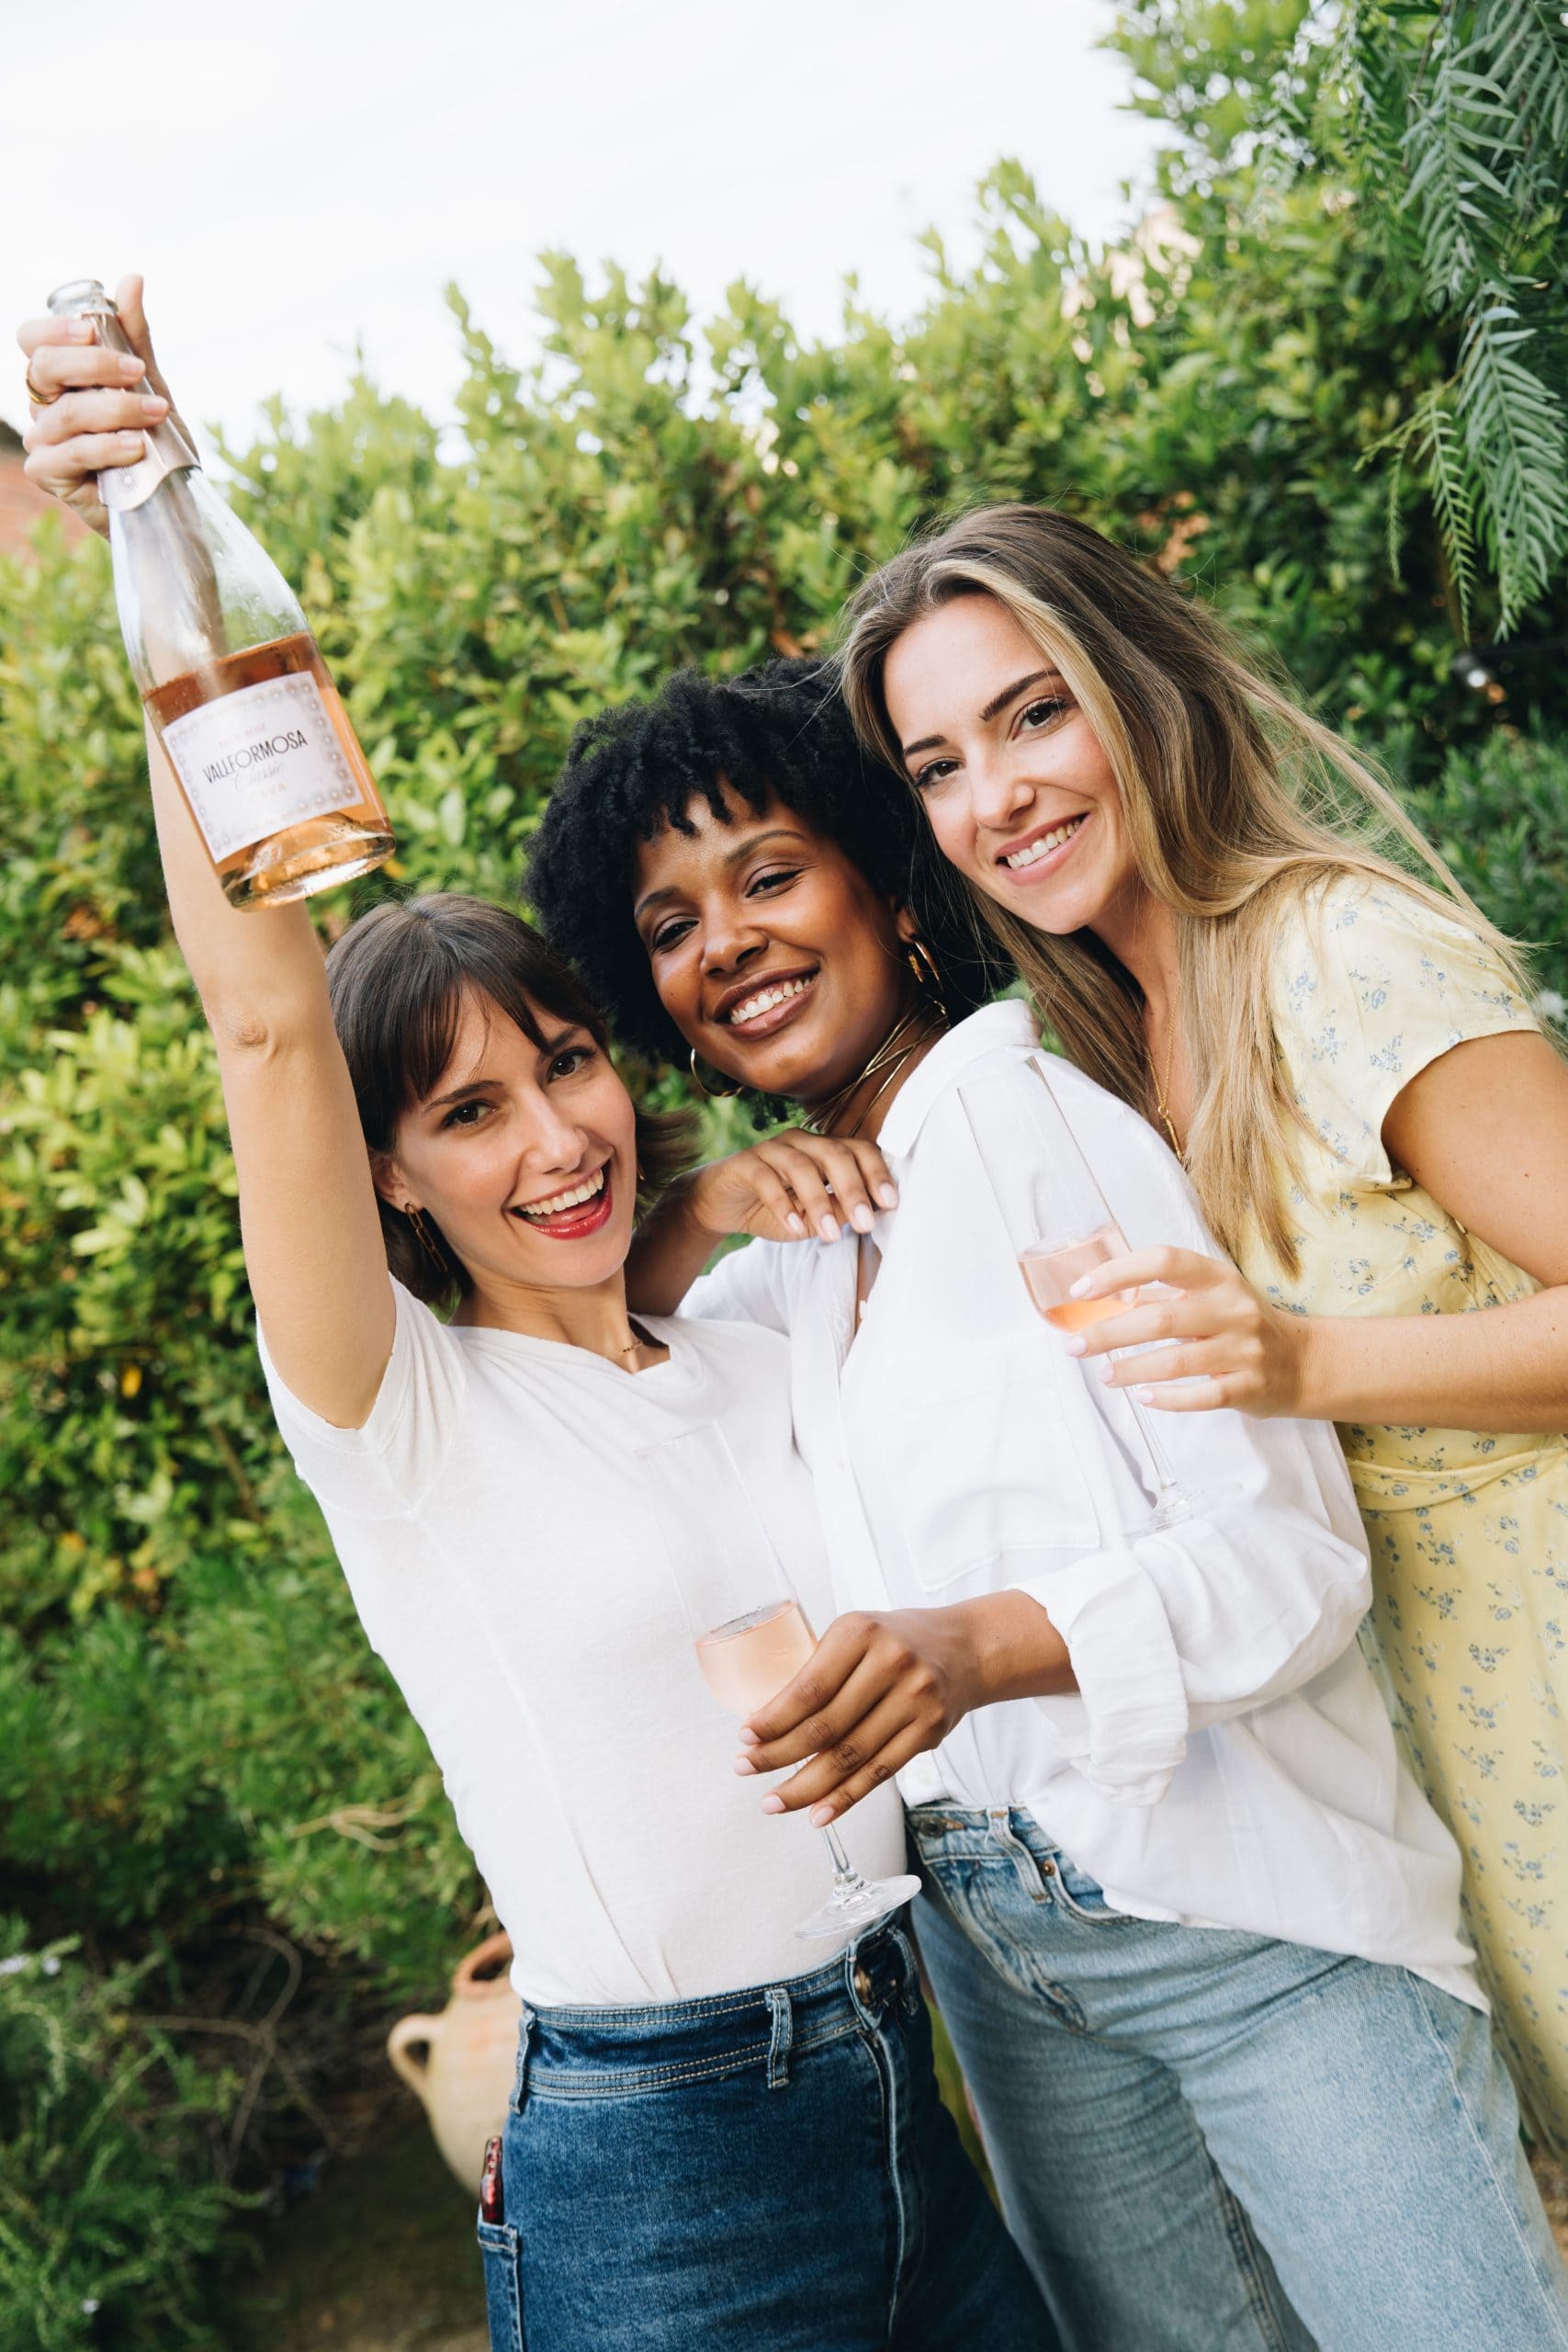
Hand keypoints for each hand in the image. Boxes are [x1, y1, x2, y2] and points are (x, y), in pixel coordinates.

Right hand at [18, 275, 174, 535]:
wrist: (170, 500)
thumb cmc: (153, 441)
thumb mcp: (150, 385)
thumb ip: (135, 338)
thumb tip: (132, 279)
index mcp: (58, 376)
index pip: (32, 339)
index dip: (55, 330)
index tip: (93, 331)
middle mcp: (42, 405)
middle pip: (45, 368)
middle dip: (95, 365)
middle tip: (139, 373)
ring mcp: (42, 441)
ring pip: (65, 413)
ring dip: (116, 409)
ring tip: (156, 414)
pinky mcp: (49, 474)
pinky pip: (70, 453)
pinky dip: (107, 447)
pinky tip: (136, 446)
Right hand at [687, 1132, 896, 1245]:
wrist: (723, 1205)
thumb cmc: (775, 1209)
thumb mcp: (813, 1218)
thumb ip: (839, 1212)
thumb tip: (870, 1214)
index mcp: (825, 1150)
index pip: (858, 1150)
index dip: (877, 1174)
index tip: (891, 1204)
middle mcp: (802, 1143)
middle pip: (834, 1154)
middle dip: (853, 1189)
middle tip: (866, 1223)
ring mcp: (772, 1149)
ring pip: (801, 1166)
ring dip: (819, 1202)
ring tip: (830, 1235)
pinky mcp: (745, 1163)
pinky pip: (765, 1179)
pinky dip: (782, 1204)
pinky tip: (794, 1227)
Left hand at [734, 1605, 986, 1825]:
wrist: (966, 1649)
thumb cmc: (897, 1642)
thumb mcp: (856, 1634)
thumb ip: (820, 1671)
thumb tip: (767, 1722)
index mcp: (860, 1633)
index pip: (808, 1688)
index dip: (773, 1719)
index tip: (745, 1737)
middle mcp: (890, 1664)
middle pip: (825, 1726)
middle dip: (778, 1755)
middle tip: (746, 1769)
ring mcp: (914, 1700)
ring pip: (849, 1757)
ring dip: (805, 1787)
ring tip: (774, 1801)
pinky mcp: (928, 1732)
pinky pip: (879, 1774)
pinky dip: (844, 1798)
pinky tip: (817, 1813)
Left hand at [1064, 1245, 1308, 1415]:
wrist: (1303, 1362)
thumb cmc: (1241, 1325)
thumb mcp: (1211, 1298)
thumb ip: (1164, 1298)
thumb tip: (1104, 1301)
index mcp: (1218, 1278)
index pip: (1164, 1261)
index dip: (1119, 1272)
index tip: (1080, 1291)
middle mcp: (1233, 1309)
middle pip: (1160, 1318)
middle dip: (1109, 1333)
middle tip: (1074, 1346)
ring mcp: (1244, 1350)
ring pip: (1176, 1361)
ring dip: (1131, 1369)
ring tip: (1104, 1375)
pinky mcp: (1250, 1387)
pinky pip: (1202, 1396)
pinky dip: (1168, 1399)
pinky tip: (1143, 1397)